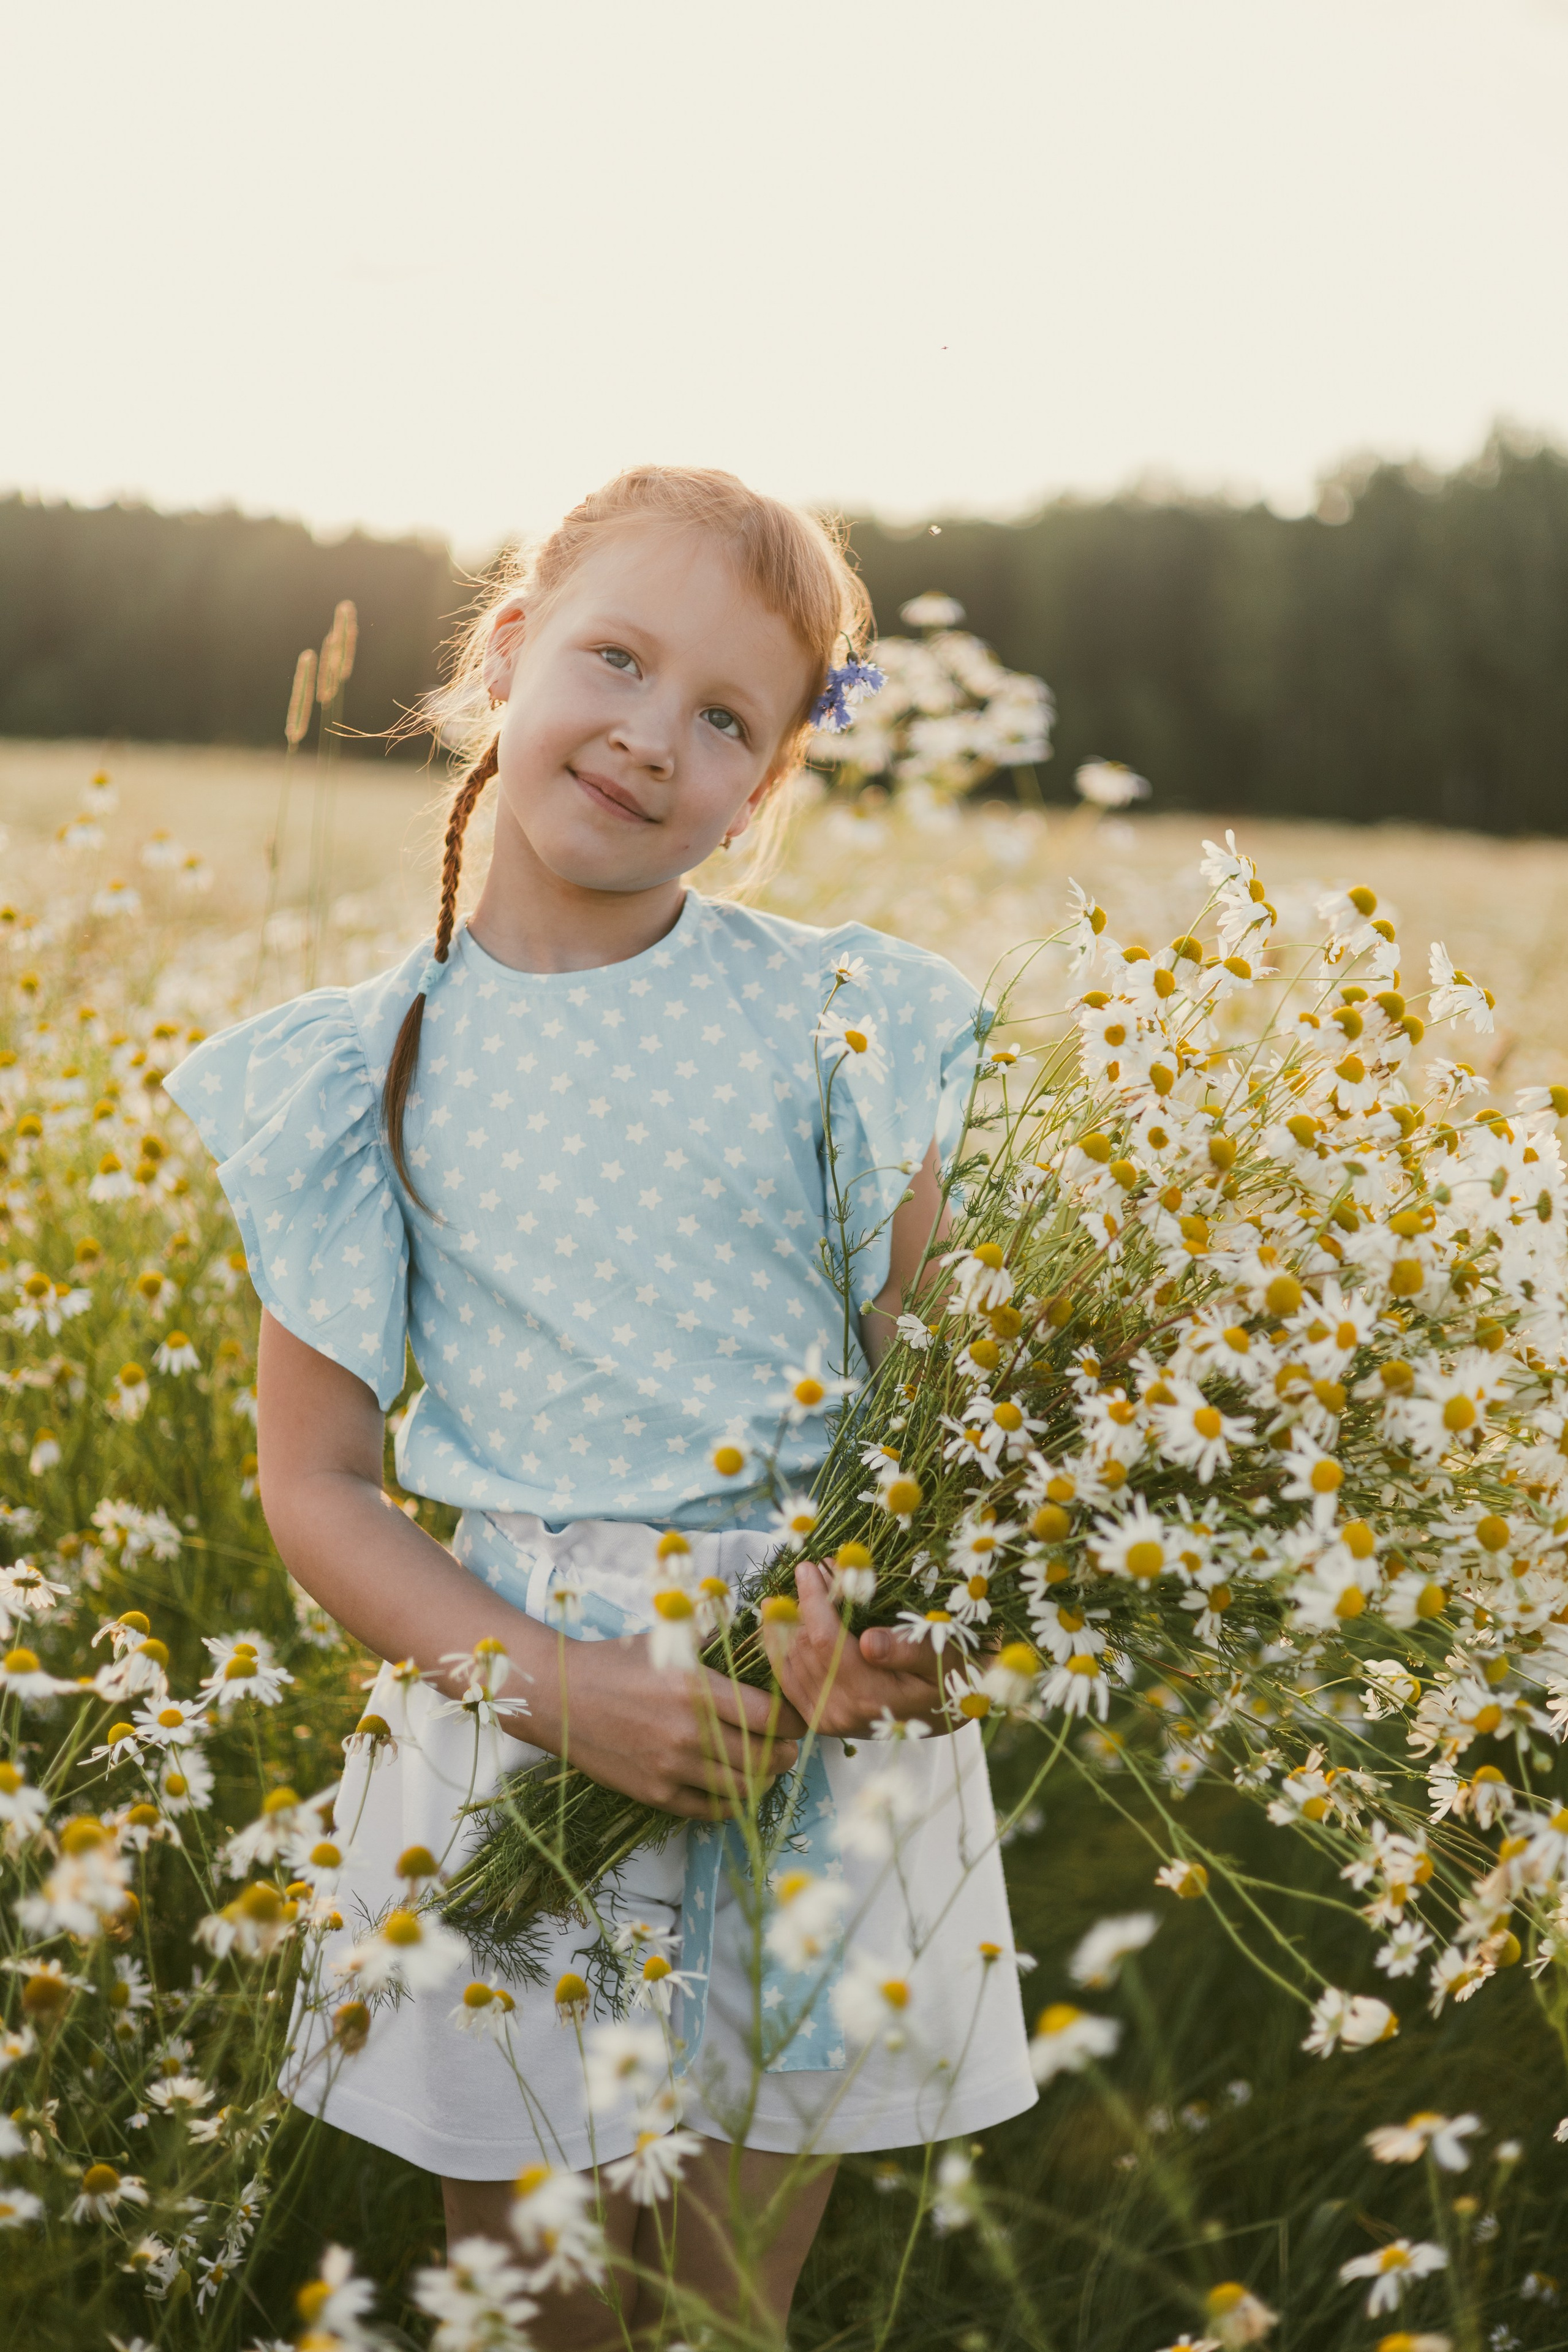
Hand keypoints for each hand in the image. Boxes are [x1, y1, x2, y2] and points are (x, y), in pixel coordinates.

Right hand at [552, 1631, 805, 1819]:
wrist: (560, 1696)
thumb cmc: (617, 1662)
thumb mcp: (670, 1641)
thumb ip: (716, 1644)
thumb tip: (762, 1637)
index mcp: (699, 1689)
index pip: (772, 1717)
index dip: (795, 1723)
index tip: (798, 1720)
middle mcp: (691, 1733)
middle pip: (764, 1758)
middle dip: (785, 1755)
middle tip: (786, 1748)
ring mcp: (672, 1768)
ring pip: (743, 1790)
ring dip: (762, 1781)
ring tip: (764, 1768)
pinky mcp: (655, 1793)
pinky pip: (710, 1810)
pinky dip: (730, 1803)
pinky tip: (732, 1787)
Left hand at [763, 1560, 954, 1738]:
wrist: (945, 1708)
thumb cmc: (948, 1674)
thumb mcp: (942, 1656)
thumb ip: (908, 1650)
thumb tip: (870, 1642)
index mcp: (871, 1697)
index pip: (826, 1641)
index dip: (813, 1601)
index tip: (808, 1567)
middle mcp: (841, 1713)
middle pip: (804, 1648)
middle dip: (802, 1605)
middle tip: (811, 1570)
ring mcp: (826, 1720)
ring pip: (789, 1661)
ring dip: (788, 1623)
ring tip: (796, 1590)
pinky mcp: (817, 1720)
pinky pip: (786, 1678)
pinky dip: (780, 1647)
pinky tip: (781, 1622)